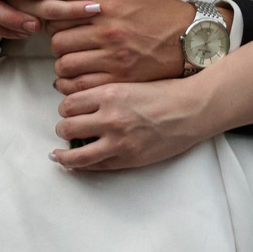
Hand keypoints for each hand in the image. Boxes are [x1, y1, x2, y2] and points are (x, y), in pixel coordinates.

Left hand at [48, 0, 199, 92]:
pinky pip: (81, 87)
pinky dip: (71, 85)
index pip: (60, 16)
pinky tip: (76, 79)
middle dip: (59, 43)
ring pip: (66, 66)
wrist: (191, 38)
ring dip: (64, 64)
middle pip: (58, 43)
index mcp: (107, 7)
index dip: (56, 20)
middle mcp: (107, 33)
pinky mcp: (120, 80)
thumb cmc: (162, 10)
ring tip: (72, 61)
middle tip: (67, 43)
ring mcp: (112, 59)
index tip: (64, 24)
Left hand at [52, 78, 212, 171]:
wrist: (192, 110)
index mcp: (110, 93)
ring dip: (64, 154)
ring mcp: (118, 141)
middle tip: (66, 129)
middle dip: (63, 129)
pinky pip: (94, 167)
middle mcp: (110, 117)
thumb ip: (105, 95)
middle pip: (66, 127)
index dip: (65, 108)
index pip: (68, 103)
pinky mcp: (127, 159)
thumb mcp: (130, 84)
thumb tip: (81, 106)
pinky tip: (74, 165)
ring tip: (60, 153)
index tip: (68, 111)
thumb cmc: (167, 93)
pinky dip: (80, 167)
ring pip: (74, 154)